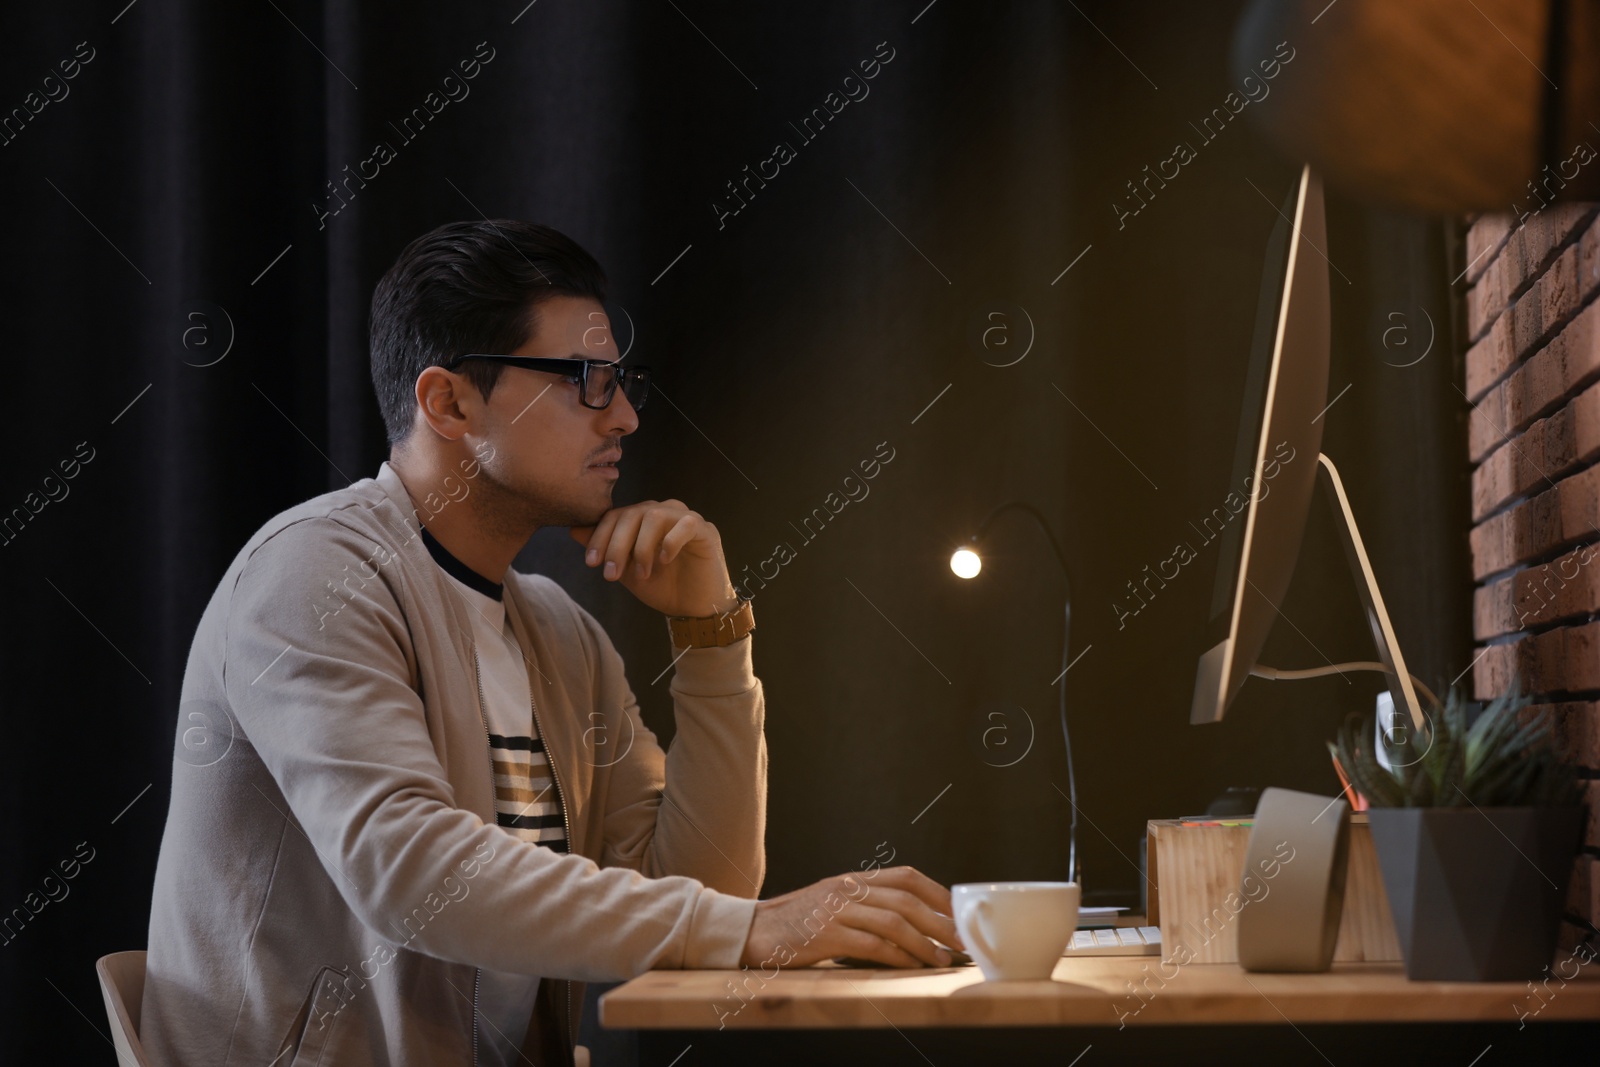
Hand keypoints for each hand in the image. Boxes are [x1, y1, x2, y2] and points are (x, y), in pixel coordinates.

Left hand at [570, 499, 737, 618]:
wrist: (694, 609)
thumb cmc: (662, 586)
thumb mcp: (626, 570)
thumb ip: (606, 550)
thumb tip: (574, 529)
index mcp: (643, 518)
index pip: (615, 515)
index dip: (600, 536)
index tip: (591, 563)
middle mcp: (663, 511)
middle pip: (632, 514)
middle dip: (616, 545)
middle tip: (611, 574)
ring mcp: (685, 518)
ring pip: (654, 516)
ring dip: (641, 547)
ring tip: (641, 575)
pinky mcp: (705, 530)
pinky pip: (685, 525)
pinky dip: (670, 542)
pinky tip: (664, 562)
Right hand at [739, 866, 964, 969]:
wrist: (752, 930)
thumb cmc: (798, 921)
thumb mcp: (834, 902)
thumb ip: (867, 904)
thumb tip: (914, 921)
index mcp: (853, 879)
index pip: (907, 877)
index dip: (938, 894)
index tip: (960, 913)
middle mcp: (848, 889)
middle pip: (907, 900)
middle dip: (941, 921)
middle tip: (963, 941)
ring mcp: (836, 910)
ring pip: (893, 922)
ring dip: (925, 943)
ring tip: (943, 959)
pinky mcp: (824, 935)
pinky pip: (871, 945)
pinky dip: (897, 956)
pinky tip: (912, 966)